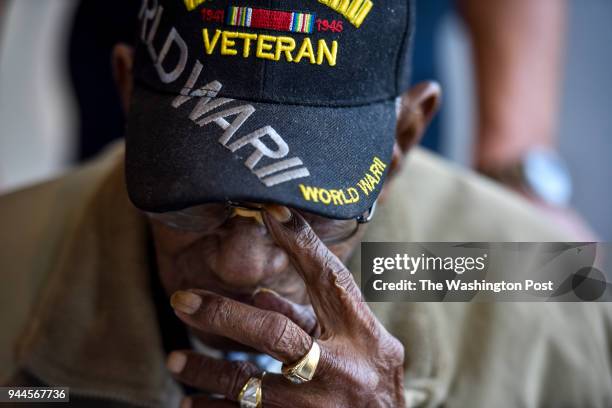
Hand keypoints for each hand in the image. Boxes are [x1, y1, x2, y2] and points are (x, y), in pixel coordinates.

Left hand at [167, 210, 405, 406]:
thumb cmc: (373, 377)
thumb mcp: (356, 338)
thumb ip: (309, 316)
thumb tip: (257, 296)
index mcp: (362, 334)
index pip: (328, 280)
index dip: (301, 244)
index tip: (270, 211)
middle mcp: (342, 368)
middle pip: (275, 334)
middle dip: (223, 313)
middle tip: (182, 300)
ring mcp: (319, 405)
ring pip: (249, 383)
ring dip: (206, 369)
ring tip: (175, 360)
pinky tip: (191, 403)